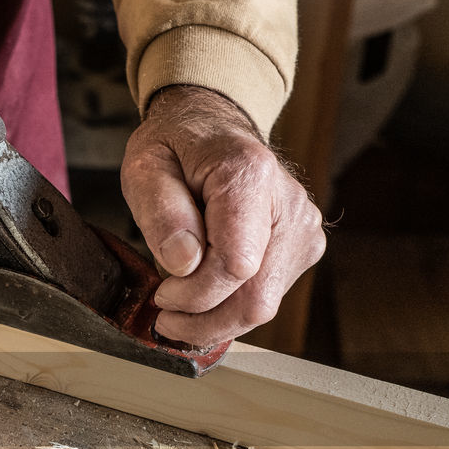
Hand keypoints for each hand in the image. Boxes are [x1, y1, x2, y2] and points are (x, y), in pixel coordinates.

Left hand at [120, 85, 325, 346]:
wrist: (211, 127)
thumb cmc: (176, 148)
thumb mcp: (145, 168)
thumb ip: (161, 213)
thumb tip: (185, 263)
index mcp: (249, 175)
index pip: (235, 265)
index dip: (194, 295)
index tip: (161, 293)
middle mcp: (290, 204)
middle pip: (256, 298)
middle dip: (204, 321)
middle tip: (164, 318)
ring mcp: (303, 229)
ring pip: (263, 306)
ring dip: (215, 319)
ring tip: (178, 304)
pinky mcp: (303, 249)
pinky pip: (266, 297)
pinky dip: (229, 307)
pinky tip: (203, 292)